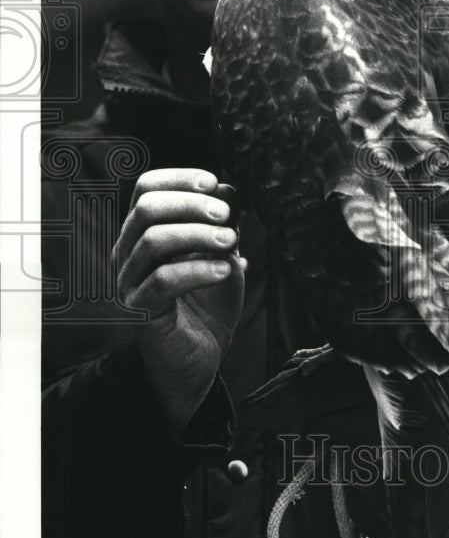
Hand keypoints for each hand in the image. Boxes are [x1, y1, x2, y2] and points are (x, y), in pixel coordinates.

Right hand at [113, 168, 245, 431]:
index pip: (145, 188)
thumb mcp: (222, 255)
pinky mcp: (138, 311)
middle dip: (190, 204)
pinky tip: (224, 269)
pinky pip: (162, 281)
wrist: (200, 358)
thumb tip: (230, 191)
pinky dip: (197, 269)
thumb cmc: (209, 302)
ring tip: (232, 241)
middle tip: (227, 215)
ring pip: (152, 241)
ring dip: (197, 235)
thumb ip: (223, 225)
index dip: (178, 179)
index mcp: (143, 232)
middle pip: (146, 208)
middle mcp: (127, 252)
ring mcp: (128, 282)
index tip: (214, 182)